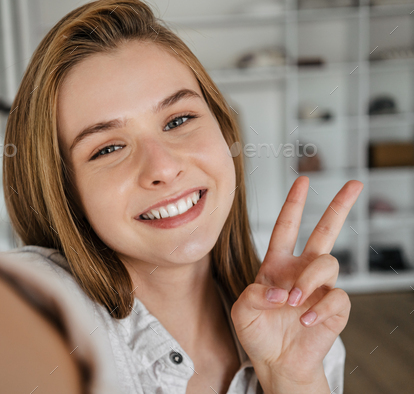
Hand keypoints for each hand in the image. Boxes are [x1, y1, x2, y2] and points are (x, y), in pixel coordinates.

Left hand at [230, 176, 362, 392]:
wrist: (276, 362)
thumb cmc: (258, 332)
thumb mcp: (243, 310)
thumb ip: (255, 294)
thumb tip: (281, 291)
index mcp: (277, 265)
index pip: (286, 228)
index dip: (294, 204)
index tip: (303, 181)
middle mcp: (301, 271)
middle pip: (325, 231)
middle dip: (339, 206)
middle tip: (354, 184)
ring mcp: (320, 288)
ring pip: (328, 263)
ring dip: (309, 280)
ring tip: (293, 302)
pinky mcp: (334, 308)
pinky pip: (336, 297)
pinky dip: (319, 308)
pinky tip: (306, 321)